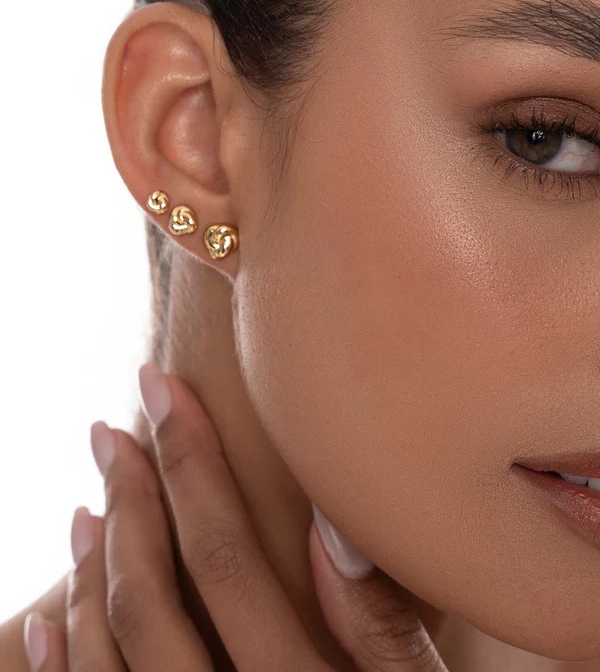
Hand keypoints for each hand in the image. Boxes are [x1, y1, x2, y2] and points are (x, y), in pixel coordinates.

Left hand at [23, 364, 447, 670]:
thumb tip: (329, 520)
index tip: (160, 390)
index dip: (187, 462)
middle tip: (108, 432)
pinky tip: (43, 617)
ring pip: (103, 657)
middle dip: (126, 499)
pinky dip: (56, 664)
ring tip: (86, 502)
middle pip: (148, 596)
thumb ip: (384, 626)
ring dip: (86, 571)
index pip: (222, 552)